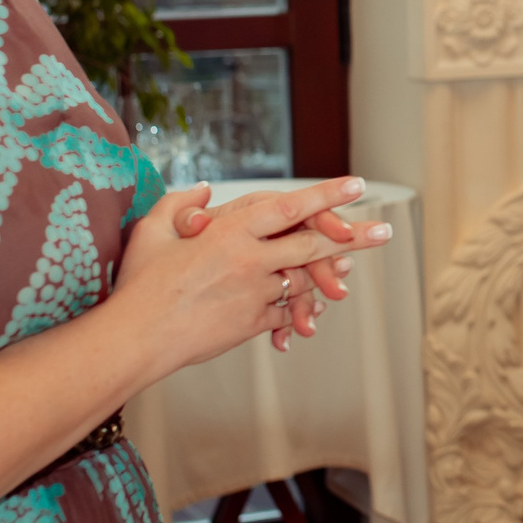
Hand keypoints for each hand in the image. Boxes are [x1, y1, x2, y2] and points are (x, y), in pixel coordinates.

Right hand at [112, 178, 367, 372]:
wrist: (138, 336)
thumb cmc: (139, 283)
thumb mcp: (152, 231)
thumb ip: (180, 205)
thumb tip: (203, 192)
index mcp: (230, 231)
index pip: (289, 206)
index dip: (326, 195)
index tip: (355, 185)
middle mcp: (250, 260)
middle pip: (313, 244)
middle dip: (352, 236)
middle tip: (384, 230)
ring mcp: (255, 293)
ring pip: (304, 279)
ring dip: (330, 275)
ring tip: (351, 273)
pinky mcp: (253, 322)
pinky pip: (286, 311)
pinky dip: (299, 309)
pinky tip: (314, 309)